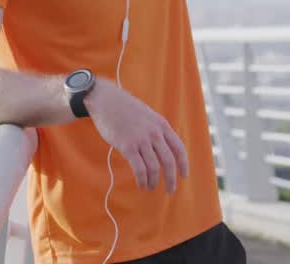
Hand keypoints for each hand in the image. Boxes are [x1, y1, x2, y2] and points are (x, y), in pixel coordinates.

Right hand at [85, 78, 189, 193]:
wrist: (106, 100)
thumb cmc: (124, 108)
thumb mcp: (148, 115)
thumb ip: (156, 130)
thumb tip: (161, 149)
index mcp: (162, 124)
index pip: (179, 148)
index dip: (183, 164)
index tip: (184, 175)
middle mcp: (154, 132)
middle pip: (169, 161)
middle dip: (171, 179)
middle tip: (170, 190)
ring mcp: (141, 139)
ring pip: (154, 167)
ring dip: (154, 181)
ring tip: (151, 187)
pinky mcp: (127, 146)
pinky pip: (139, 168)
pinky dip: (142, 179)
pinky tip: (141, 184)